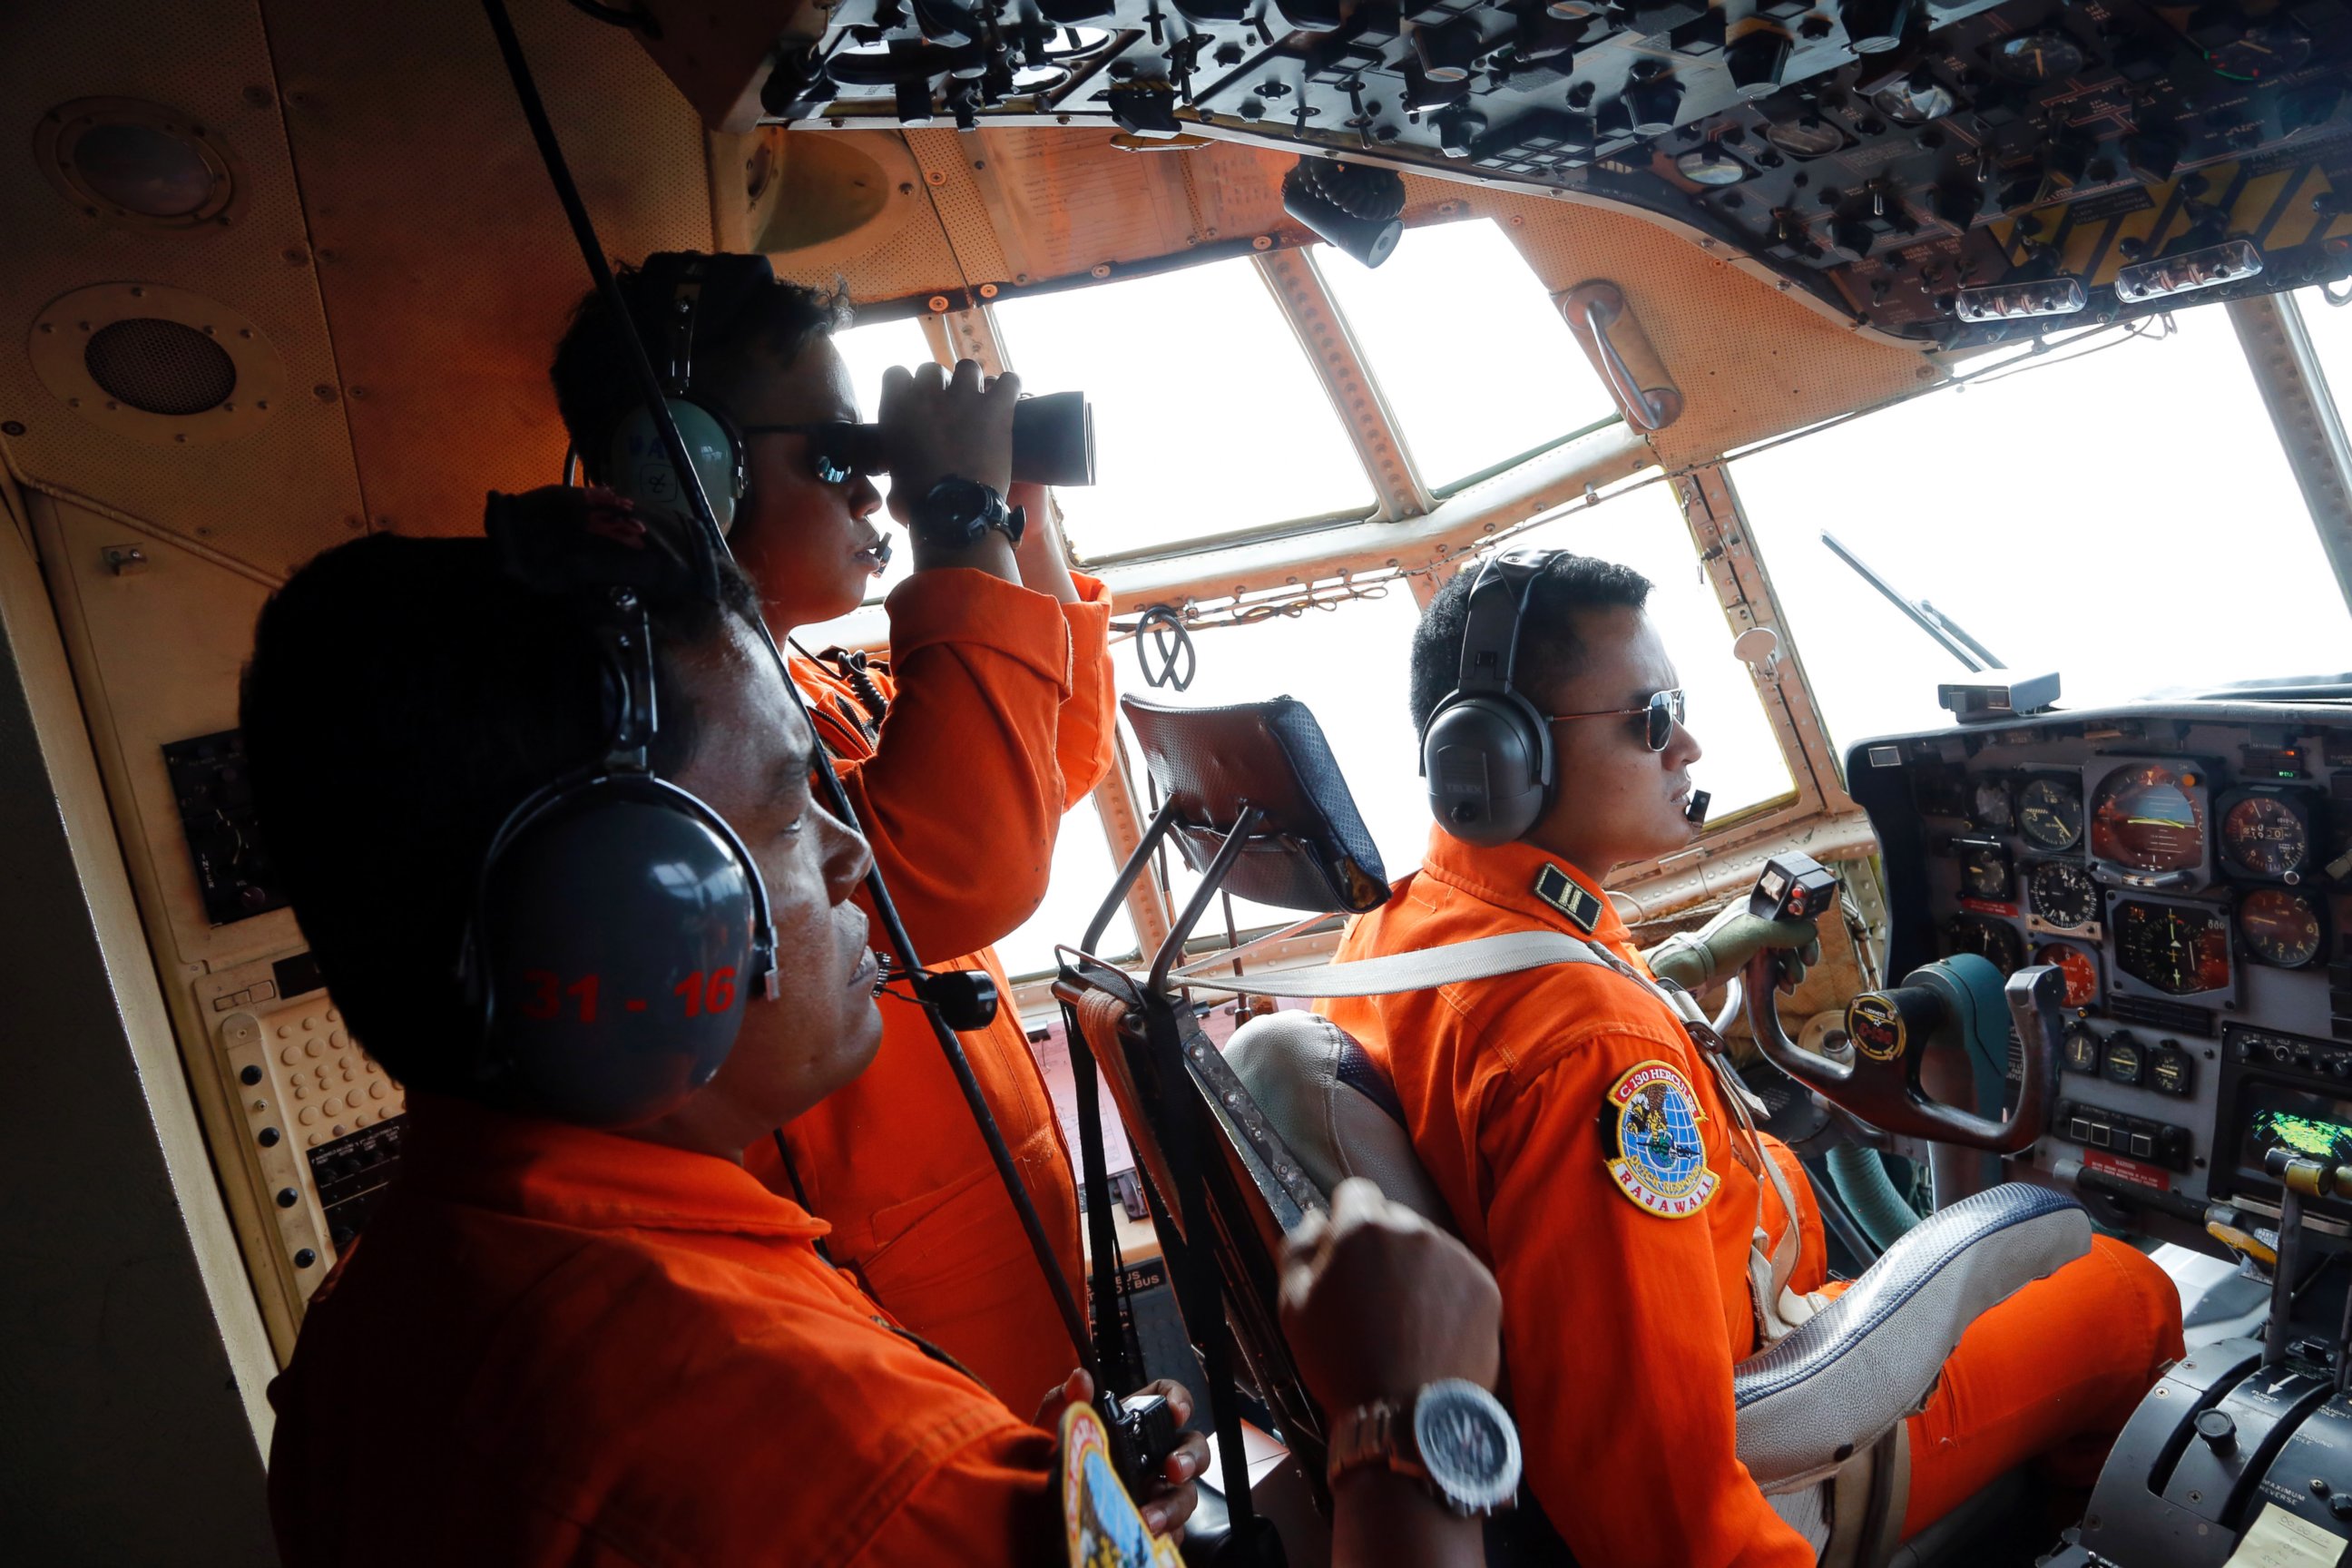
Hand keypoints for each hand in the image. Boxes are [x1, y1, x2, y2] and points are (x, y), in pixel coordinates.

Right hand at [877, 358, 1018, 523]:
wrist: (955, 511)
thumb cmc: (918, 503)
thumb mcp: (893, 482)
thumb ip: (896, 467)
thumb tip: (899, 483)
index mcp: (897, 408)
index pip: (896, 373)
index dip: (907, 387)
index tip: (915, 402)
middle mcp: (928, 394)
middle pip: (932, 369)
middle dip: (940, 386)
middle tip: (949, 409)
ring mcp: (964, 397)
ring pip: (968, 368)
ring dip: (973, 383)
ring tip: (979, 403)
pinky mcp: (996, 408)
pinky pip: (1009, 381)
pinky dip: (1009, 388)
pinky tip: (1007, 401)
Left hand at [1032, 1370, 1209, 1537]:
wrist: (1038, 1509)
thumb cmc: (1051, 1462)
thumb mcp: (1052, 1430)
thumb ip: (1064, 1401)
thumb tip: (1080, 1380)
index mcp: (1133, 1422)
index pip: (1168, 1398)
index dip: (1179, 1400)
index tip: (1176, 1412)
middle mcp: (1152, 1455)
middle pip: (1191, 1447)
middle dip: (1189, 1457)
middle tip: (1173, 1469)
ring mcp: (1156, 1490)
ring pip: (1185, 1492)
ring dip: (1174, 1504)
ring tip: (1149, 1517)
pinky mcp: (1153, 1522)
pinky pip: (1174, 1530)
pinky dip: (1165, 1533)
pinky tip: (1145, 1534)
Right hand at [1279, 1179, 1500, 1411]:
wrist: (1408, 1417)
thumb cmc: (1342, 1361)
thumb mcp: (1293, 1306)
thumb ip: (1298, 1247)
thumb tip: (1317, 1216)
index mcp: (1362, 1228)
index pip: (1355, 1192)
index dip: (1346, 1222)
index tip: (1347, 1256)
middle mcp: (1413, 1228)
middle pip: (1393, 1219)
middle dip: (1382, 1246)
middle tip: (1374, 1297)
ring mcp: (1455, 1255)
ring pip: (1428, 1246)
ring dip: (1415, 1268)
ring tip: (1405, 1321)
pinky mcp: (1485, 1284)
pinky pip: (1458, 1274)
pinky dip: (1446, 1293)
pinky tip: (1433, 1330)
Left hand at [1647, 902, 1821, 994]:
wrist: (1695, 968)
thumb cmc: (1720, 945)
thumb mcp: (1758, 933)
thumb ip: (1787, 931)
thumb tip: (1811, 931)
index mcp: (1758, 906)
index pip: (1791, 910)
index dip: (1803, 925)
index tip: (1810, 940)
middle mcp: (1757, 921)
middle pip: (1792, 933)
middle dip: (1801, 950)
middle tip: (1808, 963)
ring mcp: (1754, 940)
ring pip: (1784, 952)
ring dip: (1793, 966)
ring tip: (1791, 981)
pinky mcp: (1750, 958)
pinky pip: (1774, 965)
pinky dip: (1782, 975)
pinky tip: (1784, 987)